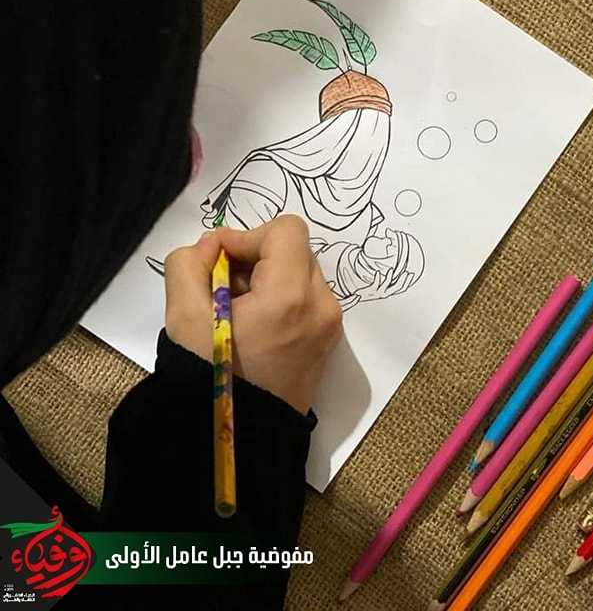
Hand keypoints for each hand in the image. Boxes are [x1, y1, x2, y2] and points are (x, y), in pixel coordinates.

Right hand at [164, 215, 342, 413]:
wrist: (242, 440)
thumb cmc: (210, 378)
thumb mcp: (183, 316)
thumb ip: (191, 264)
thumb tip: (215, 246)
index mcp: (292, 296)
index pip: (286, 230)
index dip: (248, 236)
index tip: (220, 263)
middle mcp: (322, 306)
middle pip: (295, 250)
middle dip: (256, 259)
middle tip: (222, 289)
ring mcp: (330, 326)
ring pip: (300, 274)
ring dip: (267, 280)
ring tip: (234, 313)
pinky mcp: (327, 341)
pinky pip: (307, 299)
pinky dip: (280, 299)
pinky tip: (251, 328)